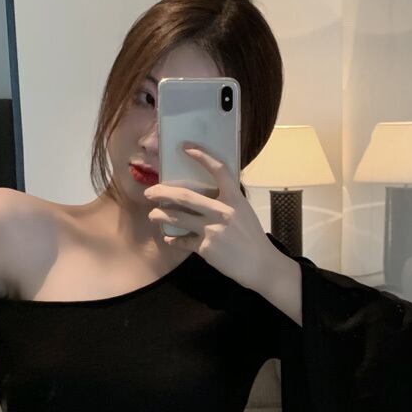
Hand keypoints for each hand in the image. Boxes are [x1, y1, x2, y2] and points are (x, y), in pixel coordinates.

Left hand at [142, 143, 278, 293]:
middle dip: (163, 192)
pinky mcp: (206, 248)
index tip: (185, 147)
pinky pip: (184, 241)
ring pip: (178, 217)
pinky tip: (168, 238)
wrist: (261, 265)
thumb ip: (226, 203)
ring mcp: (213, 230)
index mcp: (235, 199)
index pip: (219, 170)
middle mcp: (222, 211)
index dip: (201, 155)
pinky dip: (174, 239)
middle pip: (185, 196)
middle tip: (150, 192)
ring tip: (152, 215)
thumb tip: (205, 196)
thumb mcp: (244, 213)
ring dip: (160, 215)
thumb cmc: (252, 238)